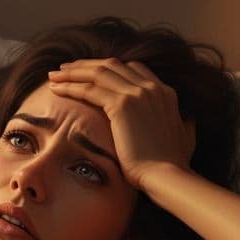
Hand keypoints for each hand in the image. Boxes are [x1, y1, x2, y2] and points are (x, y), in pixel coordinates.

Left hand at [45, 58, 195, 188]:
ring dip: (73, 72)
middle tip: (65, 69)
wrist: (166, 175)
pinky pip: (89, 89)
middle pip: (112, 65)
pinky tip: (56, 89)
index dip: (108, 68)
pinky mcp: (122, 106)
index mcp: (165, 92)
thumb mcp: (185, 137)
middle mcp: (151, 87)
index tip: (89, 74)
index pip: (132, 68)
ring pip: (98, 73)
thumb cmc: (173, 164)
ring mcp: (137, 94)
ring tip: (53, 75)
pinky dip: (70, 86)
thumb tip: (186, 120)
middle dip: (86, 65)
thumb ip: (184, 124)